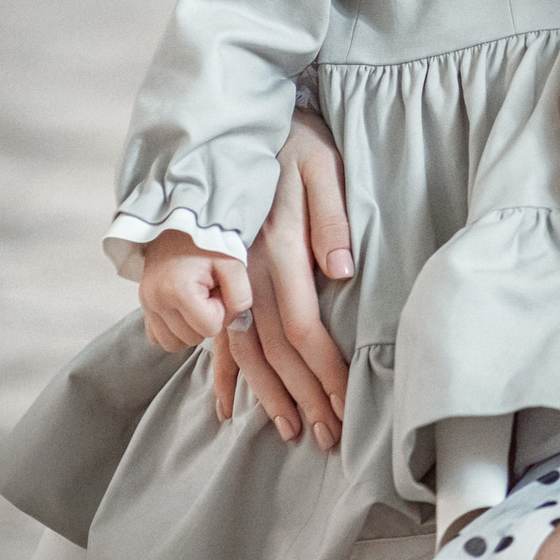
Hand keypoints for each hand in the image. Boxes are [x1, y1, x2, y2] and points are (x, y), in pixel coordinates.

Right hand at [139, 230, 249, 350]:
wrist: (181, 223)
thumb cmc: (209, 241)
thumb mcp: (234, 262)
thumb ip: (241, 296)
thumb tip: (236, 321)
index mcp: (178, 291)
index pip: (210, 328)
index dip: (222, 312)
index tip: (220, 288)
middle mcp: (155, 301)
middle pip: (192, 338)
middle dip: (207, 319)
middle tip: (210, 291)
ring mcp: (146, 305)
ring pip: (174, 343)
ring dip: (190, 327)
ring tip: (198, 299)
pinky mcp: (143, 307)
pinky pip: (158, 337)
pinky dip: (173, 330)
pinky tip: (184, 309)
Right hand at [209, 111, 354, 449]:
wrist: (233, 122)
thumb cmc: (291, 140)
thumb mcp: (320, 164)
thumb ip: (331, 217)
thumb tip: (342, 270)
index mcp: (277, 248)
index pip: (303, 327)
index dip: (324, 371)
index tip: (345, 405)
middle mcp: (246, 271)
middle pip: (275, 350)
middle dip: (303, 396)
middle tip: (327, 437)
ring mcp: (225, 276)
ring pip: (243, 350)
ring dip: (268, 394)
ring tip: (292, 430)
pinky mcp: (216, 276)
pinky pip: (215, 335)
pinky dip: (223, 373)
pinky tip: (229, 406)